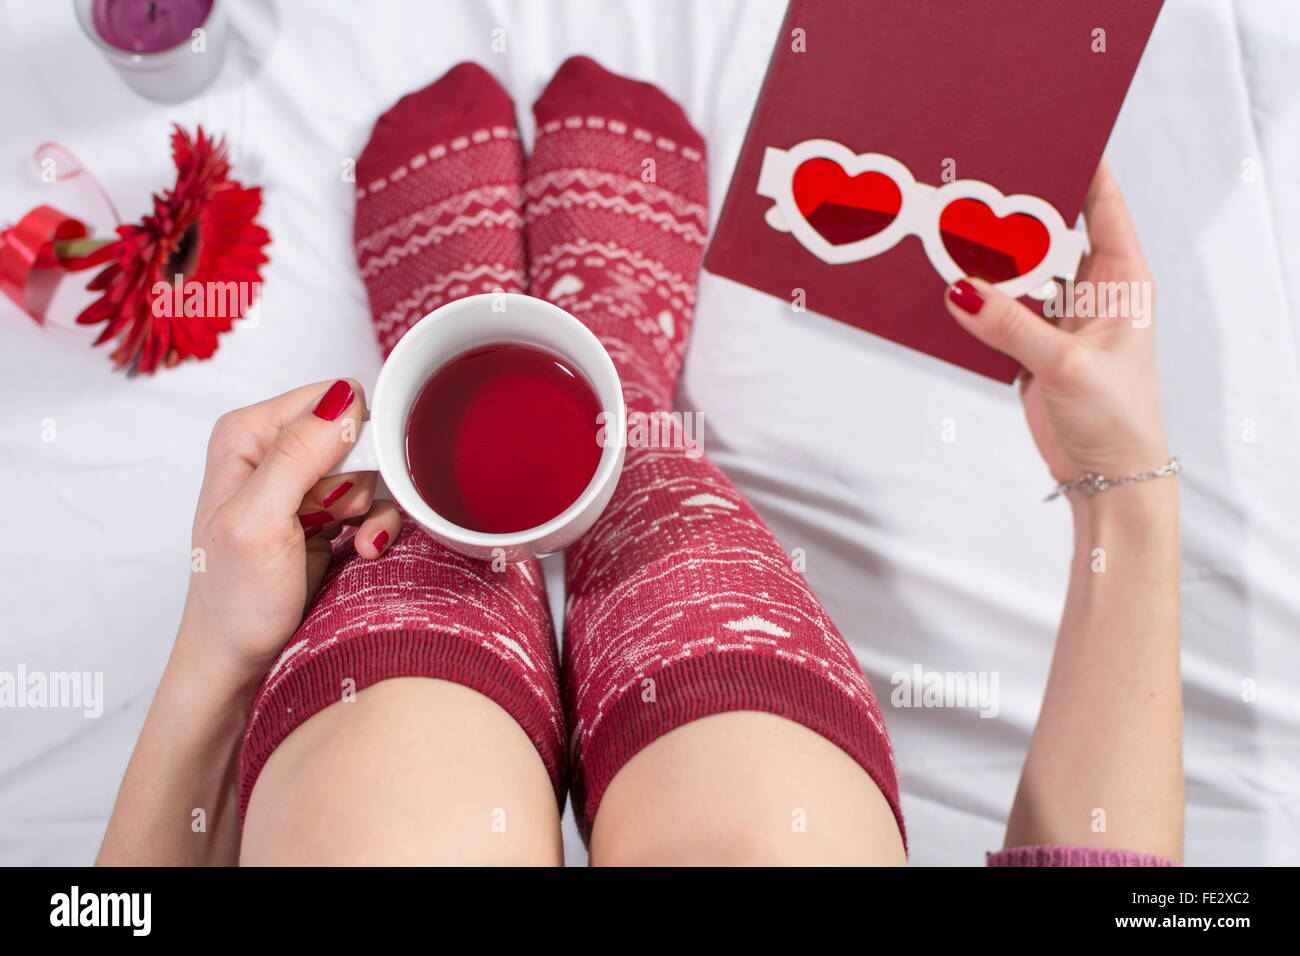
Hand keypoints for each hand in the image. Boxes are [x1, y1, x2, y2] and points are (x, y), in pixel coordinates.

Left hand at [180, 379, 401, 684]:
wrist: (241, 659)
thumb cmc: (235, 599)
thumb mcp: (259, 522)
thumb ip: (297, 456)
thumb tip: (346, 400)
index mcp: (249, 435)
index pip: (332, 399)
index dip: (352, 440)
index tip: (341, 492)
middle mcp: (276, 450)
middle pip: (359, 434)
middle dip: (367, 479)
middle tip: (343, 519)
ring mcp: (304, 484)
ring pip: (375, 470)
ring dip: (375, 510)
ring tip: (355, 543)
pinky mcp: (328, 514)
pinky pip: (378, 502)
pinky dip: (379, 528)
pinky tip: (363, 551)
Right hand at [943, 161, 1168, 485]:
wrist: (1105, 475)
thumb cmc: (1115, 417)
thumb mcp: (1066, 366)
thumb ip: (1011, 326)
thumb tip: (958, 290)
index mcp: (1123, 279)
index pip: (1103, 205)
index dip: (1078, 166)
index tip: (1042, 134)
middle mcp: (1092, 290)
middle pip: (1049, 233)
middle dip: (1013, 211)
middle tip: (973, 182)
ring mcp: (1058, 317)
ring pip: (1018, 271)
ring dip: (987, 257)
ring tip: (948, 227)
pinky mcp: (1030, 345)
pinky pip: (997, 310)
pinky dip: (973, 299)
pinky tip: (943, 282)